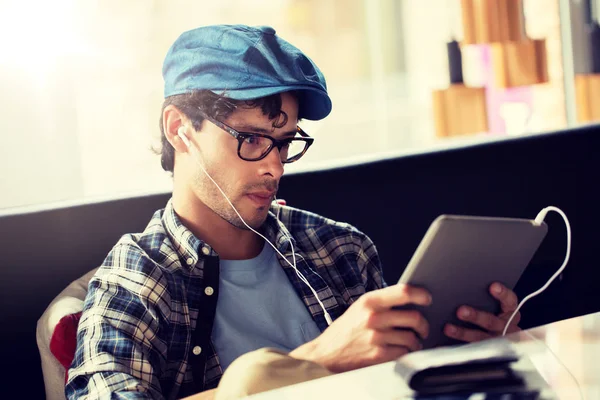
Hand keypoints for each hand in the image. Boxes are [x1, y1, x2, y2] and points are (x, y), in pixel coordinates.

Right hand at [290, 284, 431, 372]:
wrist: (327, 353)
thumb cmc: (346, 329)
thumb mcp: (360, 307)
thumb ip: (382, 302)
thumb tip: (410, 299)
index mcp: (370, 301)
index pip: (403, 292)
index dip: (420, 294)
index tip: (427, 299)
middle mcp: (374, 318)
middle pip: (414, 317)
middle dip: (423, 325)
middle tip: (423, 328)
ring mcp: (377, 337)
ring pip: (412, 338)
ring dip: (416, 341)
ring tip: (412, 341)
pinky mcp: (378, 355)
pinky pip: (404, 352)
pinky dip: (406, 353)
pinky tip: (402, 350)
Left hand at [444, 282, 520, 342]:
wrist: (509, 341)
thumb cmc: (497, 315)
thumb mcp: (498, 307)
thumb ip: (485, 298)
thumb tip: (463, 283)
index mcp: (510, 312)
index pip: (509, 301)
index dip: (502, 294)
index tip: (493, 286)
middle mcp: (507, 327)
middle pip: (491, 322)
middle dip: (475, 316)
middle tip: (460, 311)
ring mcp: (498, 341)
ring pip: (480, 338)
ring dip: (463, 333)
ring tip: (448, 328)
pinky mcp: (487, 350)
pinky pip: (473, 348)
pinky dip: (459, 345)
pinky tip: (447, 342)